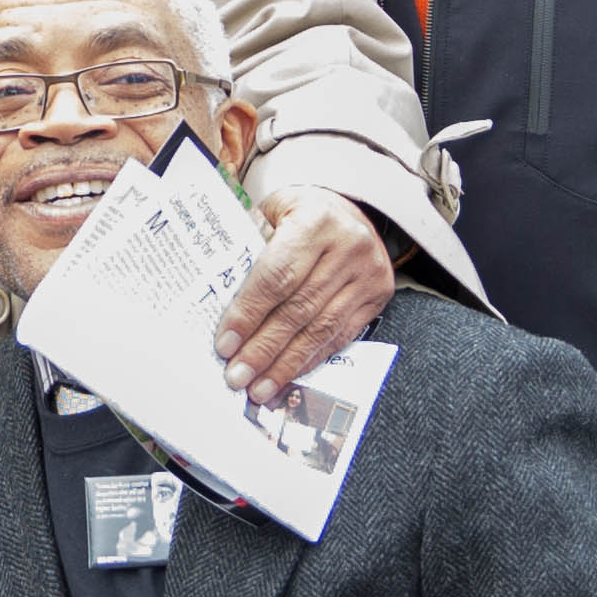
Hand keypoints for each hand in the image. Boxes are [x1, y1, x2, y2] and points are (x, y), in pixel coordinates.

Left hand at [216, 190, 389, 404]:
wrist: (350, 209)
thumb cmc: (302, 213)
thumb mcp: (273, 212)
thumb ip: (250, 246)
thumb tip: (219, 297)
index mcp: (316, 220)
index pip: (277, 276)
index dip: (249, 314)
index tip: (226, 343)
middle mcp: (348, 247)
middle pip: (298, 309)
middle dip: (264, 348)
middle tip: (237, 375)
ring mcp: (367, 273)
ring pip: (321, 329)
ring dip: (286, 364)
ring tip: (259, 387)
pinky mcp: (378, 295)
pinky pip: (341, 335)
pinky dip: (311, 358)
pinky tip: (288, 374)